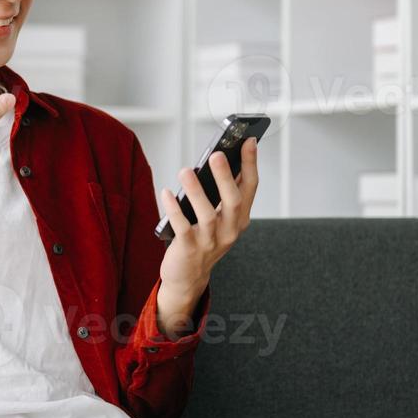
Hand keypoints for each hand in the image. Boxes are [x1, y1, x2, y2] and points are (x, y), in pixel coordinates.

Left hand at [157, 137, 258, 299]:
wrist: (188, 277)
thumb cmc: (203, 239)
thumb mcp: (220, 218)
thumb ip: (224, 194)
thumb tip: (223, 159)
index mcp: (240, 218)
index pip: (250, 187)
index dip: (250, 164)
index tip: (249, 140)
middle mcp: (230, 230)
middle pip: (233, 201)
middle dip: (225, 177)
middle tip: (217, 154)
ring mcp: (210, 242)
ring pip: (207, 215)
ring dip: (196, 192)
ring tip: (185, 171)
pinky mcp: (189, 250)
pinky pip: (182, 228)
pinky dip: (174, 210)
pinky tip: (166, 193)